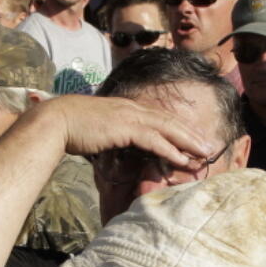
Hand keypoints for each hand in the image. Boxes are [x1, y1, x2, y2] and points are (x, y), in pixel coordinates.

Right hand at [34, 94, 212, 165]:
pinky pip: (154, 139)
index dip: (179, 129)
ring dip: (188, 142)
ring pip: (167, 128)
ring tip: (204, 154)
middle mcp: (132, 108)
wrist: (56, 121)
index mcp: (127, 108)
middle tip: (209, 146)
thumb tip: (118, 146)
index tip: (193, 140)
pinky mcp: (124, 127)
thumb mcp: (99, 129)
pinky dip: (170, 149)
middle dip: (191, 134)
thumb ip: (114, 135)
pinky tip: (182, 159)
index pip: (160, 117)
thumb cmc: (73, 128)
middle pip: (170, 120)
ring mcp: (129, 116)